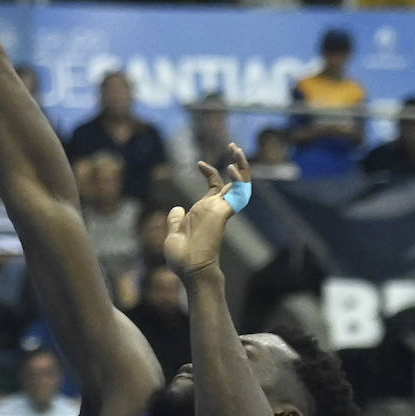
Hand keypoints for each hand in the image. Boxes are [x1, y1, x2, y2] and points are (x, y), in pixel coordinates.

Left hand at [163, 143, 250, 278]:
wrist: (189, 269)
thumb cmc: (183, 258)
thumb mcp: (174, 233)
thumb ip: (176, 220)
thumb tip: (176, 208)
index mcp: (204, 212)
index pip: (214, 188)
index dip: (210, 173)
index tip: (199, 163)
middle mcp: (215, 209)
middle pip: (232, 182)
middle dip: (235, 164)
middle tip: (233, 146)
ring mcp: (220, 210)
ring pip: (240, 184)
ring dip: (241, 166)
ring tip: (236, 149)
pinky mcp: (223, 213)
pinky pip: (237, 194)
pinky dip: (237, 180)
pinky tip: (232, 167)